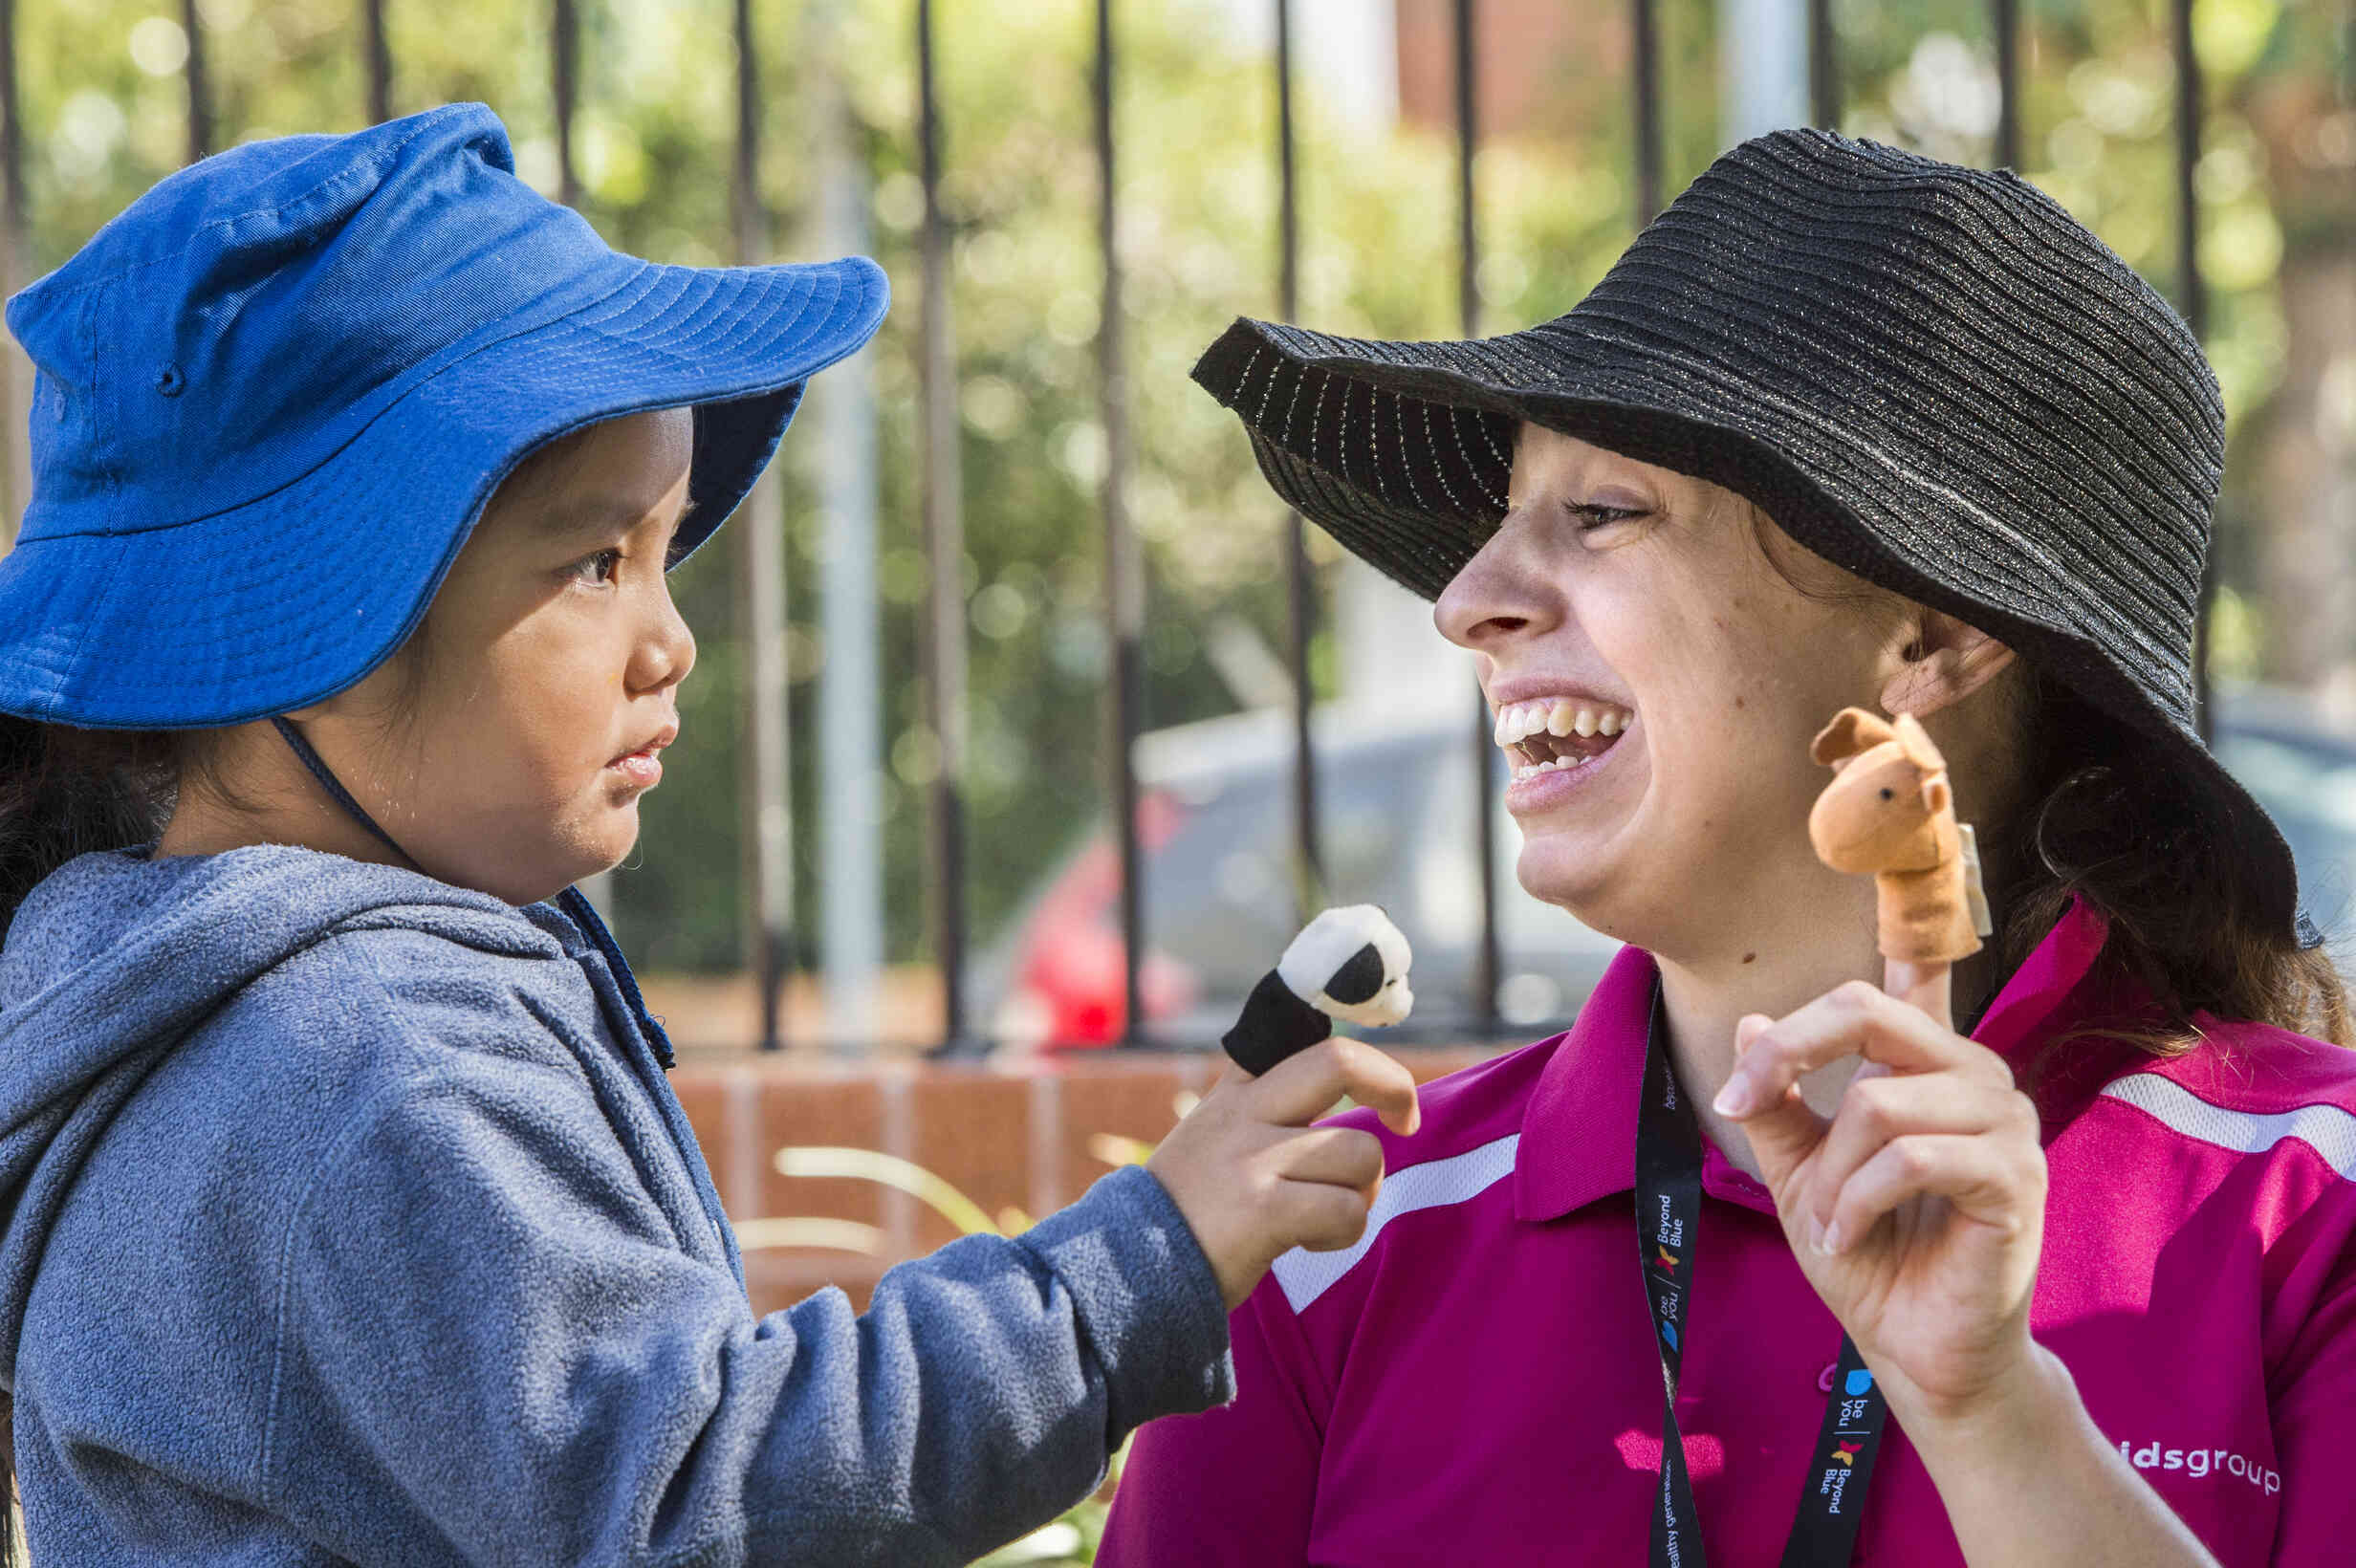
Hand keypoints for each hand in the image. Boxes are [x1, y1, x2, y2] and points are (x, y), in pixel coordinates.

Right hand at [1147, 1038, 1419, 1309]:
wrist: (1123, 1269)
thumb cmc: (1189, 1209)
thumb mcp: (1214, 1134)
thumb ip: (1264, 1106)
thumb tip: (1346, 1083)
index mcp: (1238, 1089)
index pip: (1302, 1032)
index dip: (1363, 1049)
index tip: (1387, 1089)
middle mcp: (1244, 1112)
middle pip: (1340, 1062)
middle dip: (1393, 1086)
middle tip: (1405, 1122)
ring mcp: (1251, 1159)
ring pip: (1361, 1153)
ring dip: (1363, 1193)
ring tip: (1325, 1213)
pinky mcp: (1262, 1210)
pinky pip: (1346, 1210)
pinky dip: (1344, 1233)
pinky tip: (1309, 1241)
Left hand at [1712, 979, 2047, 1426]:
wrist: (1916, 1347)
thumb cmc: (1868, 1253)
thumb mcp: (1797, 1170)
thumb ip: (1776, 1101)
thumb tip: (1747, 1022)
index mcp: (1927, 1059)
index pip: (1911, 967)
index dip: (1878, 934)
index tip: (1783, 1013)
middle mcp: (1975, 1073)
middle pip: (1865, 1011)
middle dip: (1785, 1056)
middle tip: (1735, 1107)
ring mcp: (2004, 1120)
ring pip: (1878, 1102)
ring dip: (1828, 1172)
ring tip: (1825, 1222)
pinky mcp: (2015, 1175)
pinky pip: (1911, 1159)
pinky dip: (1857, 1201)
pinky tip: (1845, 1236)